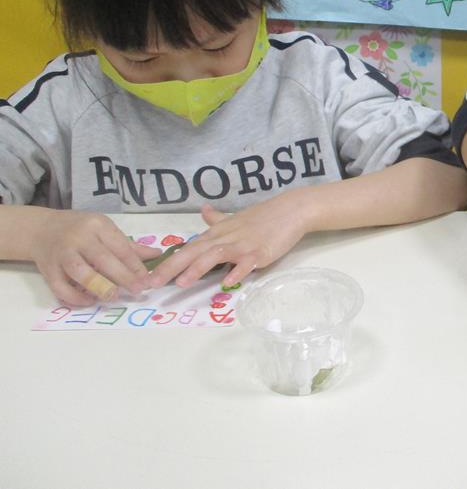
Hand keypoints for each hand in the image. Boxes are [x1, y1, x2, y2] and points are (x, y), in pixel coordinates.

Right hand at [28, 210, 159, 304]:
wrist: (42, 229)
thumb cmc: (80, 230)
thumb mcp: (104, 230)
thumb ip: (129, 245)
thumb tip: (158, 254)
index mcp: (97, 225)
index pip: (120, 246)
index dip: (135, 265)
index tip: (147, 279)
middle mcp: (79, 238)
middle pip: (103, 259)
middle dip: (123, 276)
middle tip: (137, 290)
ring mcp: (62, 254)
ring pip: (80, 272)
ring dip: (99, 286)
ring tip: (113, 296)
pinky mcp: (48, 269)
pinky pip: (60, 287)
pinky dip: (75, 297)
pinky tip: (90, 301)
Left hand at [147, 195, 311, 289]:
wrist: (290, 210)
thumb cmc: (263, 217)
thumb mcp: (235, 218)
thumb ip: (217, 219)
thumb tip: (204, 210)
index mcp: (217, 233)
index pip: (188, 248)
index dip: (167, 262)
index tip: (147, 276)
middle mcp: (225, 238)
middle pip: (193, 252)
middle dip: (171, 268)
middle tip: (150, 284)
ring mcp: (241, 245)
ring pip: (214, 255)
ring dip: (197, 268)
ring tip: (181, 283)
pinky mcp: (259, 252)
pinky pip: (245, 263)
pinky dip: (236, 272)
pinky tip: (227, 283)